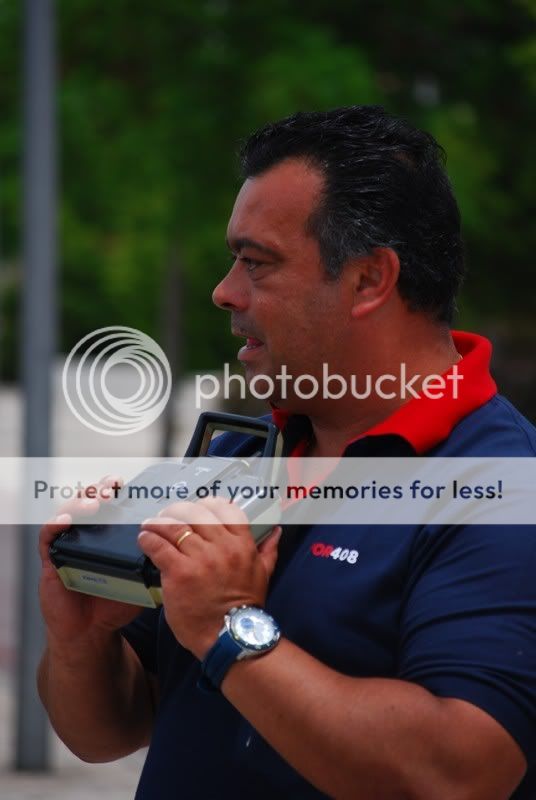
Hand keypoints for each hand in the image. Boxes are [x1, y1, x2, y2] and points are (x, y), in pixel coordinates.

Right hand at [39, 475, 141, 646]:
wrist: (91, 632)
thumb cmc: (115, 602)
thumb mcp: (140, 580)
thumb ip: (155, 564)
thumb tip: (179, 551)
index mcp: (110, 535)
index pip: (113, 504)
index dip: (120, 491)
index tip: (130, 484)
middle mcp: (88, 534)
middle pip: (91, 501)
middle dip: (101, 488)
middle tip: (113, 487)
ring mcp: (68, 544)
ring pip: (69, 511)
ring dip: (80, 502)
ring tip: (94, 503)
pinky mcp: (52, 559)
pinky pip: (47, 537)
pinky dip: (55, 525)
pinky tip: (66, 521)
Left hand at [137, 496, 281, 659]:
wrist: (231, 637)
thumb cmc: (245, 608)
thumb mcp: (263, 574)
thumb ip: (268, 550)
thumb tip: (276, 532)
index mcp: (242, 544)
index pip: (224, 510)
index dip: (206, 504)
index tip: (195, 508)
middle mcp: (222, 547)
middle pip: (195, 513)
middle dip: (178, 511)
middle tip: (168, 516)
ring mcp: (200, 559)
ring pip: (174, 527)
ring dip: (158, 523)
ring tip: (150, 525)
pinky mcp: (179, 572)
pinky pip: (159, 546)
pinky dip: (149, 539)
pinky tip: (145, 538)